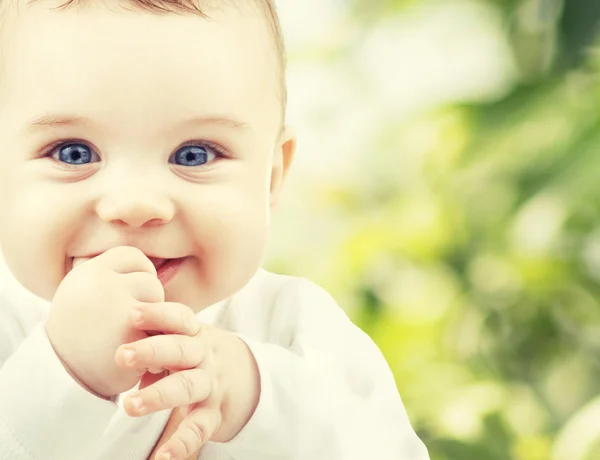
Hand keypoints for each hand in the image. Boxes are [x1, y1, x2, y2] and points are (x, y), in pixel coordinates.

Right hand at [46, 246, 164, 397]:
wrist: (62, 379)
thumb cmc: (78, 335)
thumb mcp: (83, 294)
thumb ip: (113, 277)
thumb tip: (152, 265)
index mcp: (88, 273)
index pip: (132, 256)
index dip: (139, 273)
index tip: (131, 293)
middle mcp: (101, 285)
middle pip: (150, 282)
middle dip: (147, 302)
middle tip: (127, 323)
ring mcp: (118, 309)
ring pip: (159, 305)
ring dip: (154, 323)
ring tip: (130, 338)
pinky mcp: (133, 336)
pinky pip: (162, 331)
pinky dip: (155, 345)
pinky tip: (137, 356)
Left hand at [115, 302, 260, 459]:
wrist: (246, 375)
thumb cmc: (197, 353)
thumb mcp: (184, 339)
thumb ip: (157, 340)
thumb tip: (120, 349)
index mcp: (194, 334)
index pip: (179, 319)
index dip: (158, 314)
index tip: (132, 314)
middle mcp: (204, 356)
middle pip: (180, 350)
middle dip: (151, 351)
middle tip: (121, 356)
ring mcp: (210, 385)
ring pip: (187, 387)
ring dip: (159, 395)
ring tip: (130, 405)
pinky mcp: (213, 414)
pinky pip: (198, 428)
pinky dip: (181, 444)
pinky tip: (161, 457)